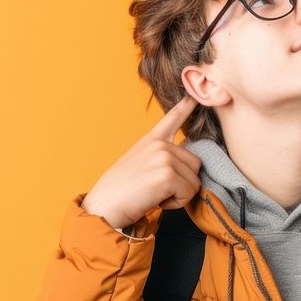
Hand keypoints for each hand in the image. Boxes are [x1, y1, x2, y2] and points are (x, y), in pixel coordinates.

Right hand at [81, 96, 201, 228]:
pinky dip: (176, 203)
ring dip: (179, 195)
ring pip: (195, 181)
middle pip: (196, 164)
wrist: (103, 207)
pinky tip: (156, 201)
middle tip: (157, 190)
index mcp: (151, 140)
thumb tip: (187, 164)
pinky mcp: (167, 174)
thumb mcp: (140, 165)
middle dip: (183, 183)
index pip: (173, 118)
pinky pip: (189, 193)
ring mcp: (164, 156)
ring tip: (154, 195)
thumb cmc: (121, 192)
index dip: (187, 105)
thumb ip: (161, 158)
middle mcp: (160, 144)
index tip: (196, 93)